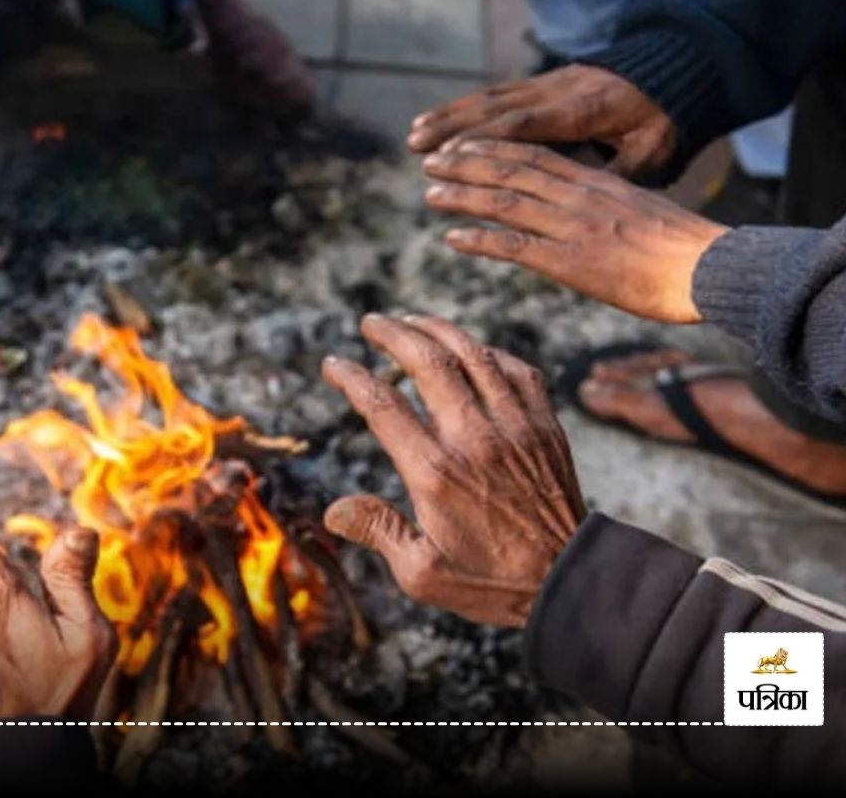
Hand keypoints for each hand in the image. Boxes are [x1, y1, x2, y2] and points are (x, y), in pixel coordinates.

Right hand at [321, 315, 584, 627]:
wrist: (570, 581)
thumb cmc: (491, 582)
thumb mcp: (422, 573)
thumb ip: (378, 531)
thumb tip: (333, 510)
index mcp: (435, 472)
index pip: (383, 406)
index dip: (352, 377)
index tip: (334, 364)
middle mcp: (474, 439)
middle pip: (428, 363)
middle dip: (393, 334)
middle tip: (372, 323)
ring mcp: (515, 428)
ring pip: (474, 355)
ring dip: (438, 330)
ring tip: (412, 321)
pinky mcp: (545, 427)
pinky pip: (517, 371)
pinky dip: (490, 353)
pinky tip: (473, 351)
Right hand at [407, 65, 675, 177]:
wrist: (675, 71)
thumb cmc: (663, 121)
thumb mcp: (651, 152)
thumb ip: (617, 174)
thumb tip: (592, 196)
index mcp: (583, 111)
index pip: (525, 125)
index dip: (485, 140)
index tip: (452, 156)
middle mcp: (557, 93)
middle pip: (497, 109)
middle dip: (453, 127)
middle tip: (416, 146)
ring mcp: (548, 85)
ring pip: (491, 99)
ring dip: (450, 116)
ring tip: (414, 134)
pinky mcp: (543, 84)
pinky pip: (498, 95)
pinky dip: (466, 109)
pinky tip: (441, 122)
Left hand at [423, 140, 729, 323]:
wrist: (707, 268)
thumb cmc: (682, 250)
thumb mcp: (638, 212)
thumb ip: (604, 207)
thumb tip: (582, 217)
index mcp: (597, 181)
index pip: (536, 155)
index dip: (495, 149)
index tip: (465, 145)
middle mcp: (578, 196)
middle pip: (512, 170)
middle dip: (467, 164)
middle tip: (432, 162)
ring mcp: (571, 227)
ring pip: (505, 201)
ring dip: (463, 196)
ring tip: (431, 194)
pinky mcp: (569, 261)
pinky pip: (513, 246)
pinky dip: (479, 239)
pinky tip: (453, 238)